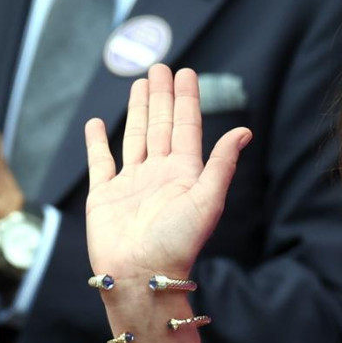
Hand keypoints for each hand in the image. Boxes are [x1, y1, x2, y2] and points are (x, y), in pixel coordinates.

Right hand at [84, 63, 249, 288]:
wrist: (140, 275)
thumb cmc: (176, 243)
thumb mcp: (206, 200)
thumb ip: (221, 164)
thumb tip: (244, 131)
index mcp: (184, 174)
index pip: (186, 127)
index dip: (186, 99)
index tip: (186, 72)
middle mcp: (158, 175)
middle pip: (160, 125)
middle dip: (161, 96)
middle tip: (160, 67)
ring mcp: (130, 184)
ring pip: (134, 137)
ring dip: (137, 111)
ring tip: (138, 85)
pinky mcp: (104, 196)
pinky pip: (101, 162)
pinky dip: (96, 142)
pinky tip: (97, 124)